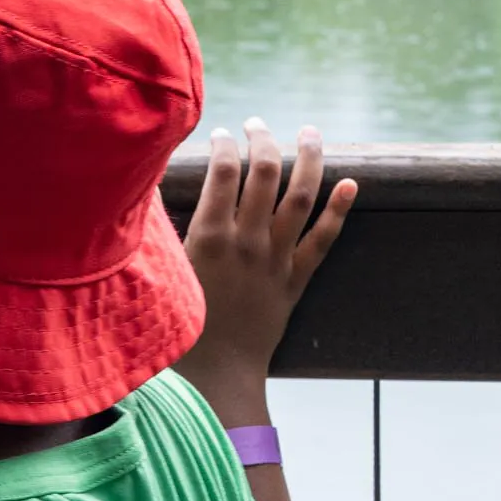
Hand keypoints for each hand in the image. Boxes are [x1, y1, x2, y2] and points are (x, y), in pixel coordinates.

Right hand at [175, 119, 355, 426]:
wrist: (218, 376)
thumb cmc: (178, 329)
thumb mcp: (163, 273)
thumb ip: (162, 233)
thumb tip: (148, 194)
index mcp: (210, 237)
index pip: (222, 171)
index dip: (223, 144)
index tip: (219, 133)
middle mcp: (248, 241)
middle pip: (264, 173)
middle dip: (262, 139)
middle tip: (256, 124)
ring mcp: (276, 259)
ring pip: (301, 196)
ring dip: (308, 159)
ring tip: (310, 132)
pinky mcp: (296, 280)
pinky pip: (324, 239)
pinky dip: (340, 210)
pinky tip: (351, 184)